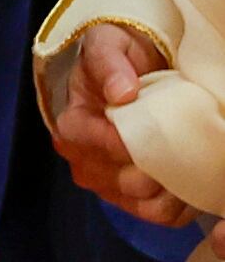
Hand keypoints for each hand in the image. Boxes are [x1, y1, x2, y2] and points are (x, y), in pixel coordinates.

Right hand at [53, 22, 186, 226]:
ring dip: (173, 186)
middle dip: (159, 164)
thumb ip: (109, 64)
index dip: (129, 140)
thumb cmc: (118, 58)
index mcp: (71, 126)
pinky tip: (190, 178)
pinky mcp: (133, 201)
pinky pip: (160, 216)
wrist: (132, 74)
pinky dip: (181, 204)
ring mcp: (109, 186)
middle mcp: (84, 163)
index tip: (158, 124)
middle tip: (183, 141)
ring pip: (144, 204)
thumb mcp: (107, 45)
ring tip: (191, 160)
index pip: (97, 144)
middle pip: (125, 180)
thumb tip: (122, 92)